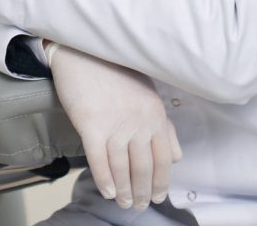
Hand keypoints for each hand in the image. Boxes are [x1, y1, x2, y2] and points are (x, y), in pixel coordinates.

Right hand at [49, 45, 181, 210]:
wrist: (81, 50)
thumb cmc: (113, 69)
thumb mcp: (146, 91)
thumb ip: (162, 124)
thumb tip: (175, 155)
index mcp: (155, 113)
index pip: (164, 158)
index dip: (161, 181)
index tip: (158, 196)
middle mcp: (138, 122)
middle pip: (144, 167)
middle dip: (143, 191)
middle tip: (140, 205)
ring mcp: (114, 124)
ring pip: (122, 168)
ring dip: (124, 190)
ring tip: (123, 202)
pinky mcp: (90, 125)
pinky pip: (99, 160)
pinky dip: (104, 179)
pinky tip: (107, 190)